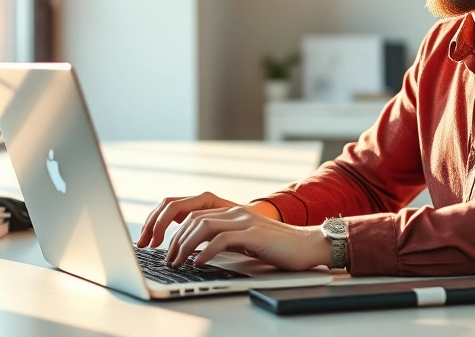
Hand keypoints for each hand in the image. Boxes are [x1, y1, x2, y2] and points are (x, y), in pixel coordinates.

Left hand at [165, 205, 330, 270]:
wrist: (308, 244)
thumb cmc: (278, 246)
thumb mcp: (246, 239)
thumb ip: (226, 237)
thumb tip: (199, 250)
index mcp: (231, 211)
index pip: (193, 212)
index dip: (175, 228)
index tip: (165, 246)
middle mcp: (236, 212)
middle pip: (193, 218)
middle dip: (175, 239)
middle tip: (167, 258)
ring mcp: (245, 221)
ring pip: (204, 226)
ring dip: (186, 246)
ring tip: (178, 262)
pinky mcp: (253, 234)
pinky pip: (222, 239)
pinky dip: (206, 252)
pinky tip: (199, 263)